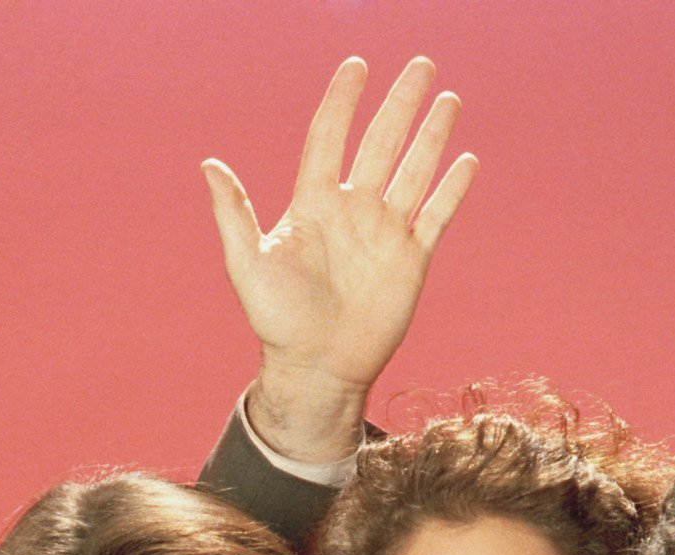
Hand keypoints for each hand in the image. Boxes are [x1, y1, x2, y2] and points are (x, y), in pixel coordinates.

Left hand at [212, 56, 476, 465]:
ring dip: (432, 135)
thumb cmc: (276, 320)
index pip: (330, 137)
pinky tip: (465, 160)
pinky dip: (452, 188)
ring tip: (448, 99)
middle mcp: (353, 210)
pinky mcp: (412, 260)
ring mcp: (385, 233)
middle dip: (400, 103)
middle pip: (382, 143)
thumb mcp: (248, 265)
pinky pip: (436, 215)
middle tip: (421, 64)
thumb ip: (233, 213)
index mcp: (314, 204)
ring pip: (415, 171)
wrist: (315, 369)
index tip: (356, 66)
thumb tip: (208, 164)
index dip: (342, 101)